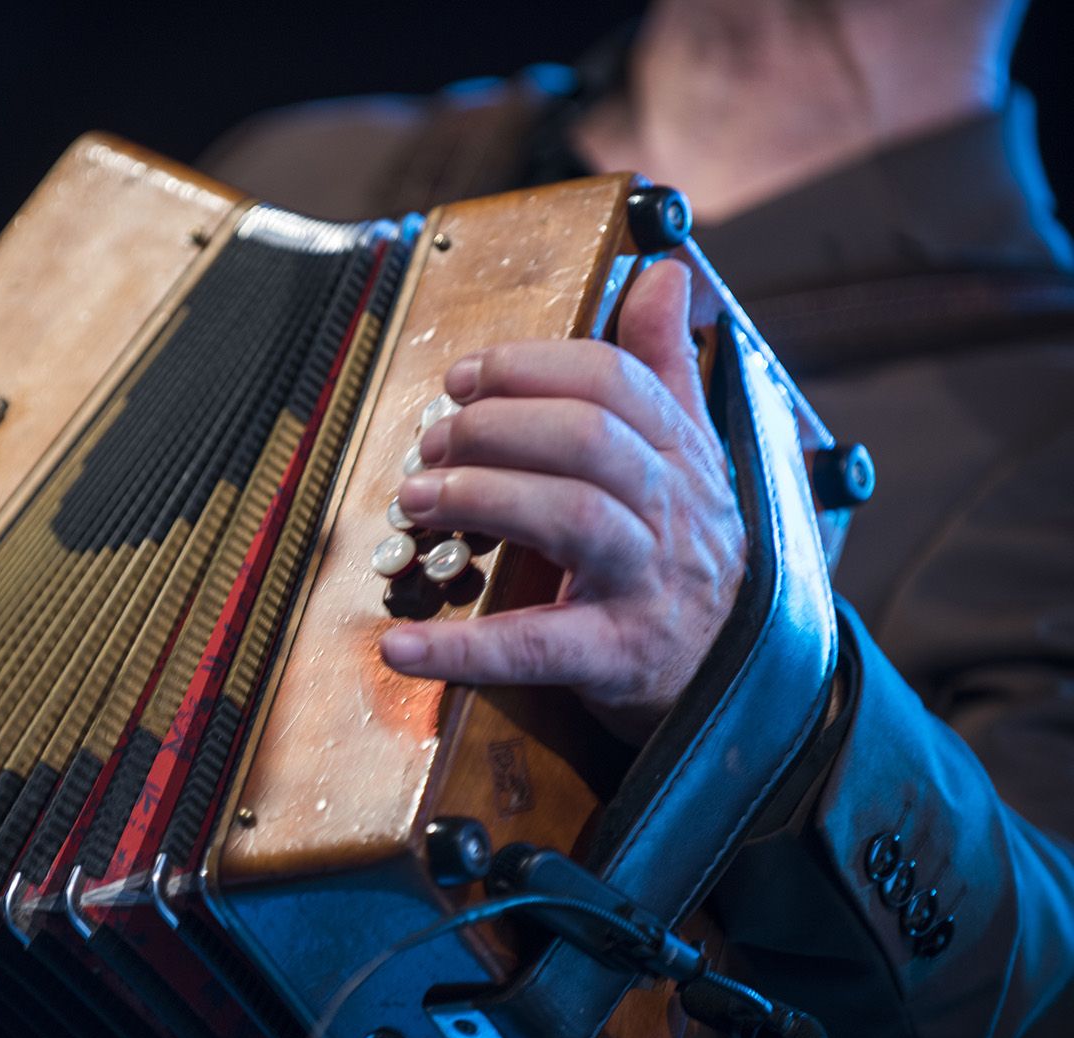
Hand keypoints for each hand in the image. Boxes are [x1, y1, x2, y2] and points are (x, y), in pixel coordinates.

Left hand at [378, 260, 743, 744]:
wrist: (737, 668)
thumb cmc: (689, 548)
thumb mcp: (689, 454)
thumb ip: (665, 363)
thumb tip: (665, 269)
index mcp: (677, 453)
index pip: (612, 381)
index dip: (527, 367)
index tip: (461, 378)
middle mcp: (670, 509)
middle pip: (588, 439)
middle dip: (495, 428)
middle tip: (429, 443)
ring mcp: (647, 582)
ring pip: (573, 518)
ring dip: (481, 499)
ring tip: (414, 503)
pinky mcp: (617, 656)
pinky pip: (537, 648)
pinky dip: (463, 649)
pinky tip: (400, 646)